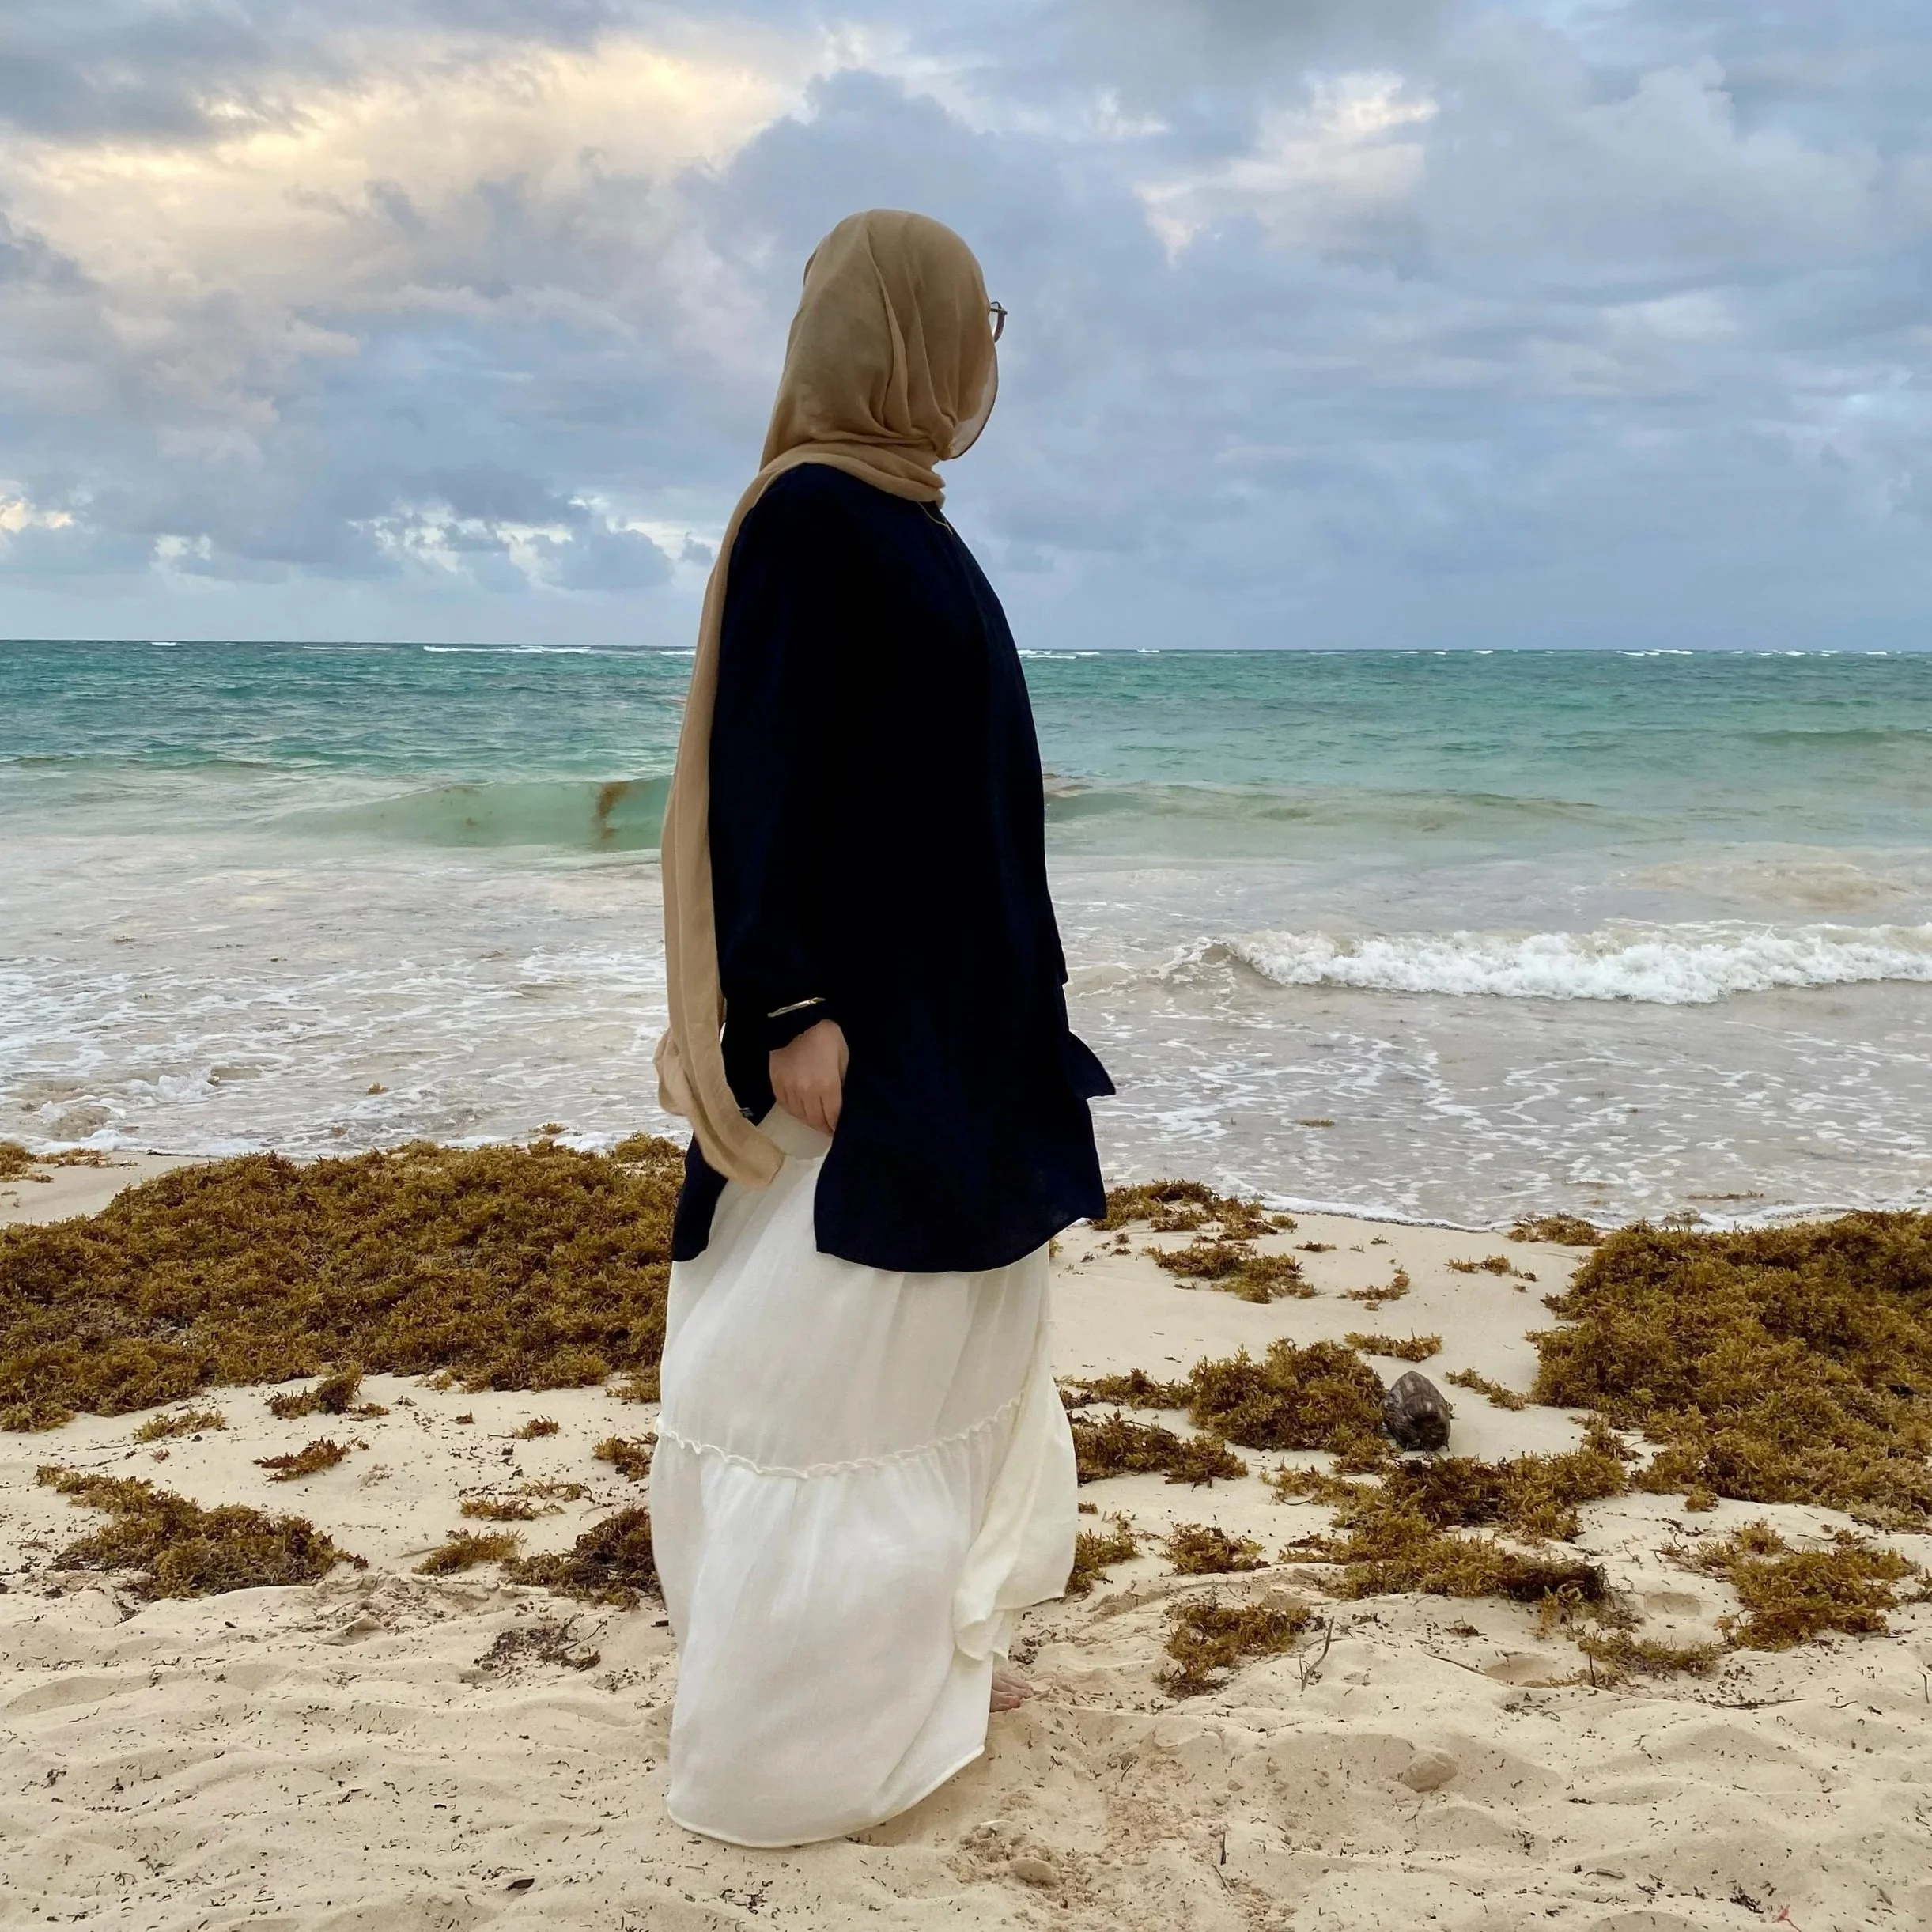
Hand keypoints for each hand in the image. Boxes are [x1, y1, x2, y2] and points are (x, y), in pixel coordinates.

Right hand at [769, 1018, 847, 1134]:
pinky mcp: (776, 1085)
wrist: (795, 1021)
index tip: (839, 1131)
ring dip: (810, 1122)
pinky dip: (796, 1113)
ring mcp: (789, 1090)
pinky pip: (787, 1107)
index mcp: (826, 1086)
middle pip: (816, 1120)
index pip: (832, 1116)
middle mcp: (806, 1092)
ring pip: (801, 1116)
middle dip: (824, 1127)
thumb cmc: (826, 1037)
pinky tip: (802, 1112)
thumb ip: (842, 1082)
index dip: (836, 1126)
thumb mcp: (843, 1057)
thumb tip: (842, 1102)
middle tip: (829, 1129)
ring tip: (817, 1122)